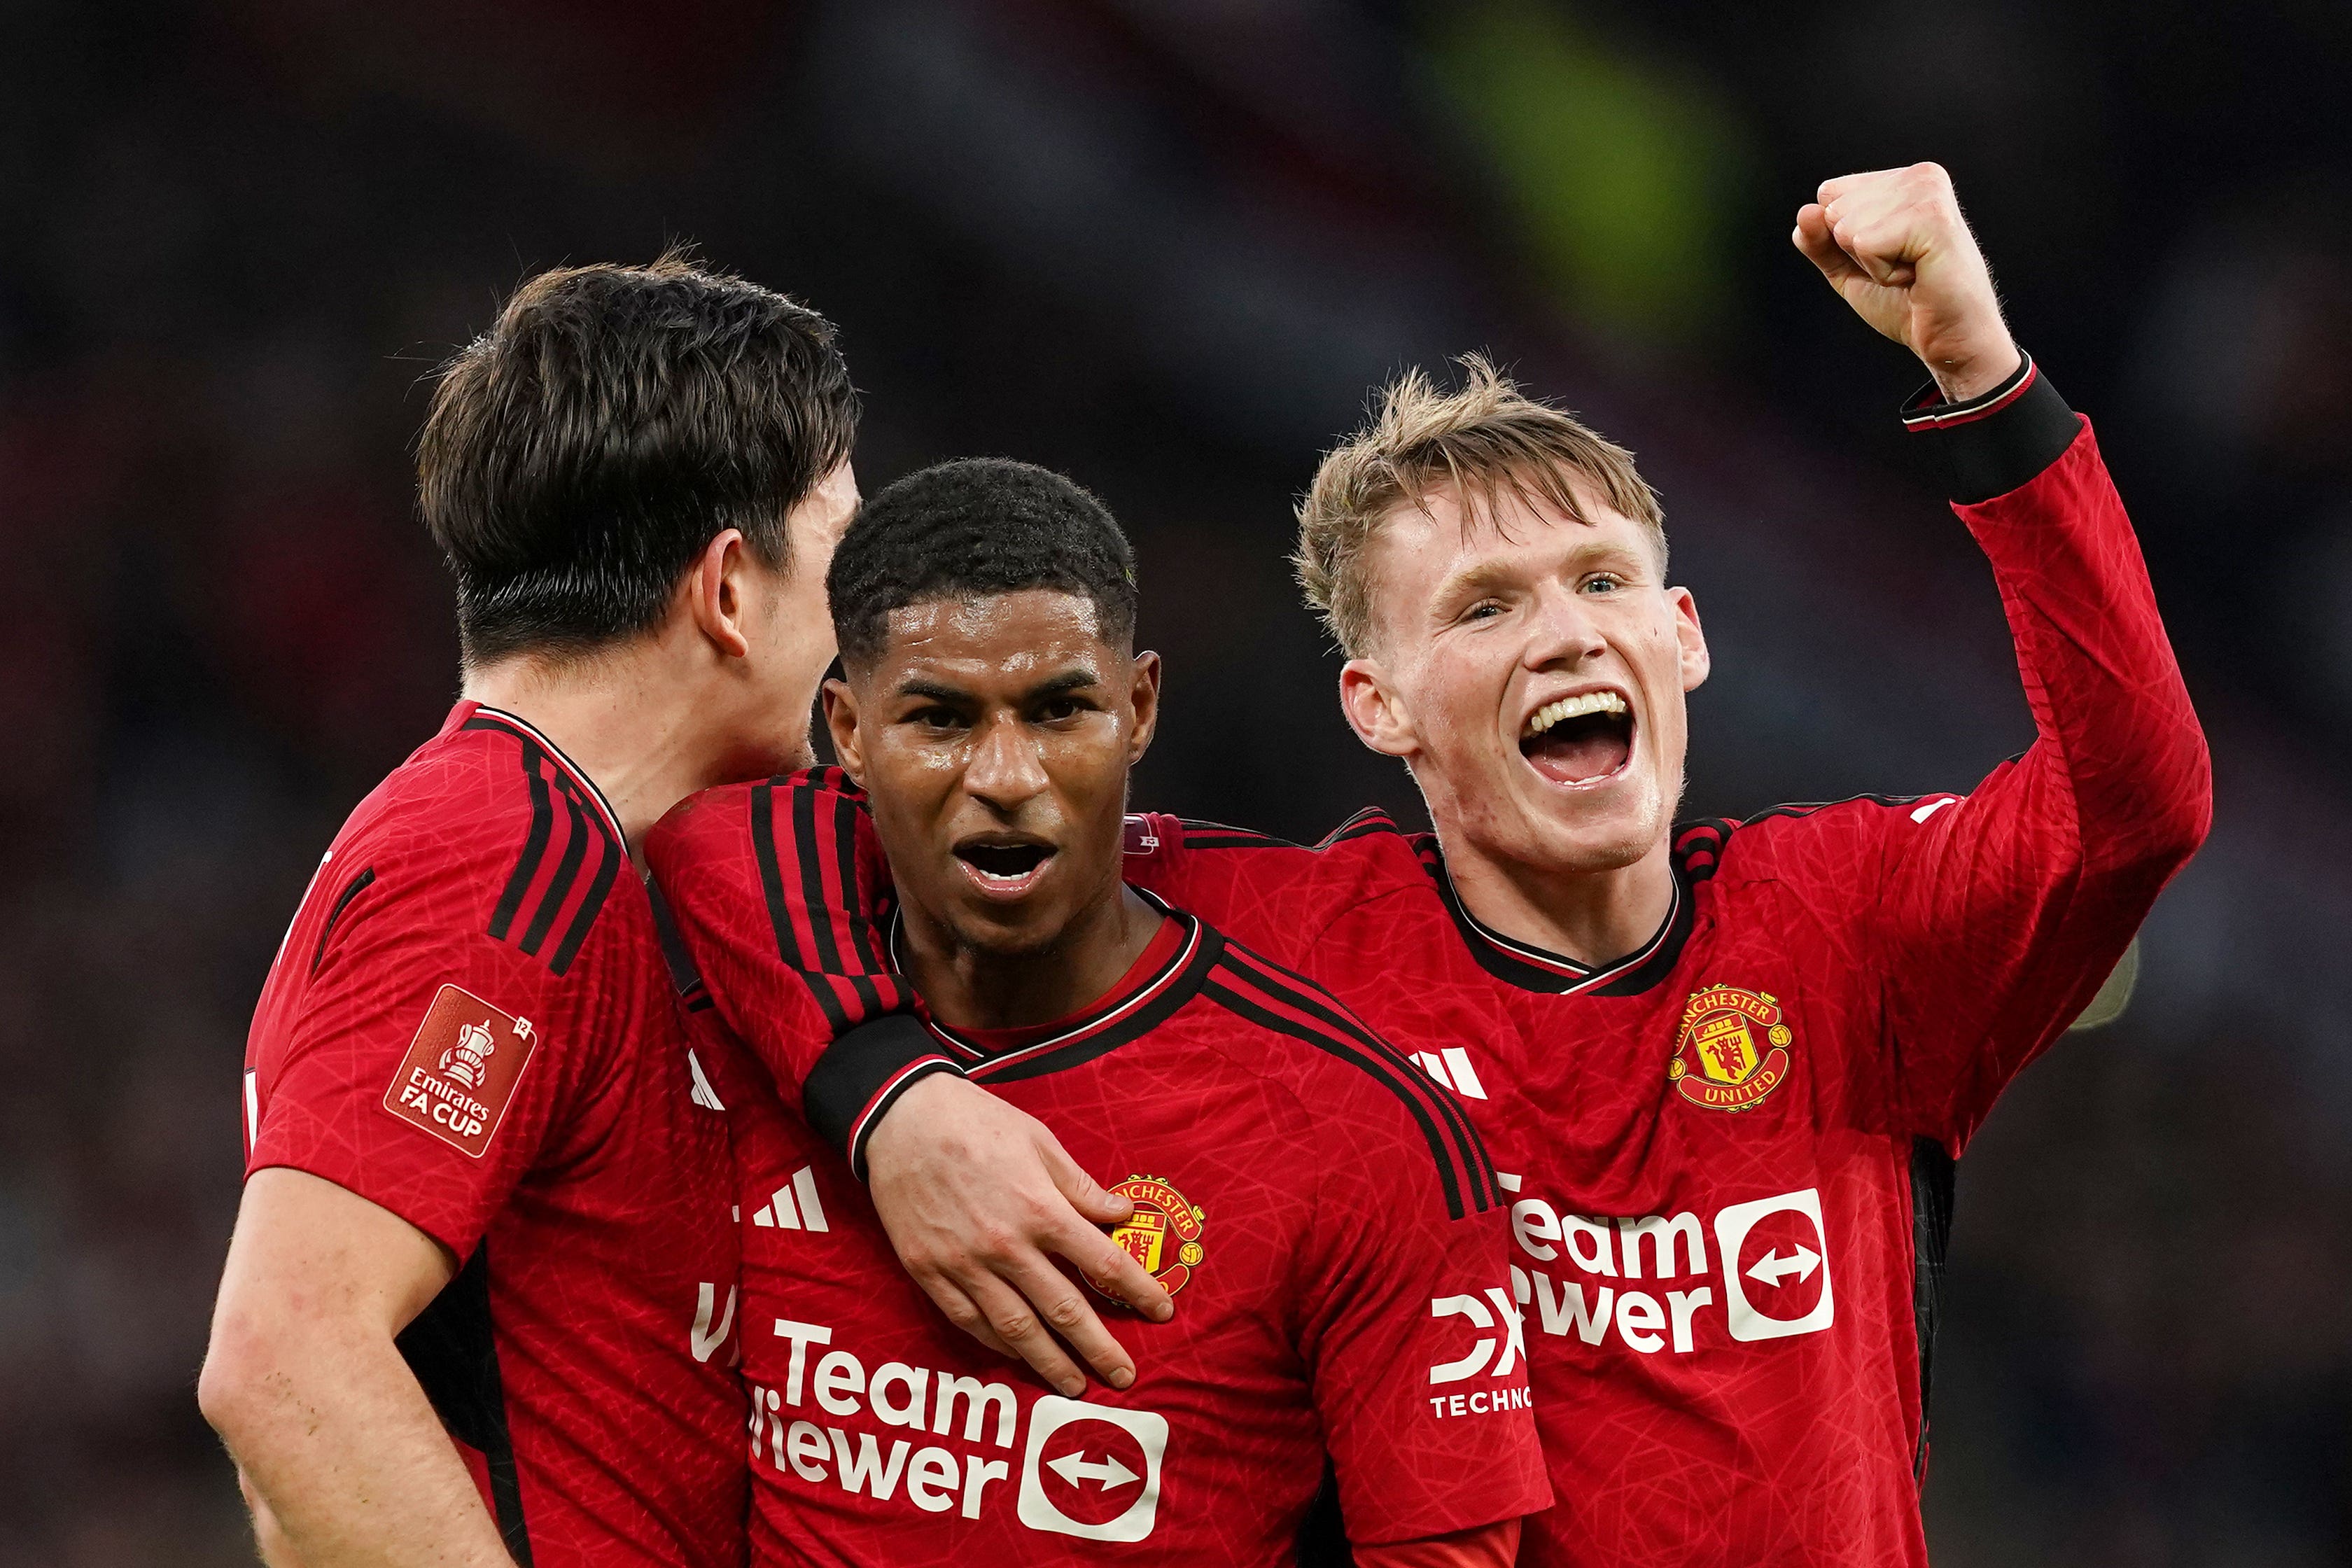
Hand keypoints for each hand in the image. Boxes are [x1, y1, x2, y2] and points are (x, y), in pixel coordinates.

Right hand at [863, 1072, 1174, 1394]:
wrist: (900, 1118)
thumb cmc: (975, 1122)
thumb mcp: (1039, 1142)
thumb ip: (1081, 1187)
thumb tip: (1124, 1215)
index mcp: (1041, 1210)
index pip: (1104, 1264)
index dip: (1139, 1292)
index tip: (1161, 1312)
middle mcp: (1007, 1246)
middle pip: (1065, 1310)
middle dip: (1100, 1348)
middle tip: (1125, 1376)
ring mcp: (965, 1264)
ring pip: (1016, 1329)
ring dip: (1050, 1363)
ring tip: (1075, 1385)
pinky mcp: (929, 1272)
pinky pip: (969, 1321)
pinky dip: (996, 1344)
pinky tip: (1016, 1356)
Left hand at [1793, 162, 2021, 402]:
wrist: (1948, 339)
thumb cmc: (1906, 304)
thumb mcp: (1849, 269)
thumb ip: (1820, 241)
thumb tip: (1804, 212)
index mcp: (1903, 180)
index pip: (1828, 194)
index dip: (1843, 240)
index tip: (1889, 256)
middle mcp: (1919, 176)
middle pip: (1833, 209)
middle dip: (1856, 253)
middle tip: (1904, 268)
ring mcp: (1927, 192)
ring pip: (1845, 227)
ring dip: (1871, 264)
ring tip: (1913, 271)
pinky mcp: (1931, 217)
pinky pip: (1865, 245)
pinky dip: (1882, 273)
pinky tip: (1917, 276)